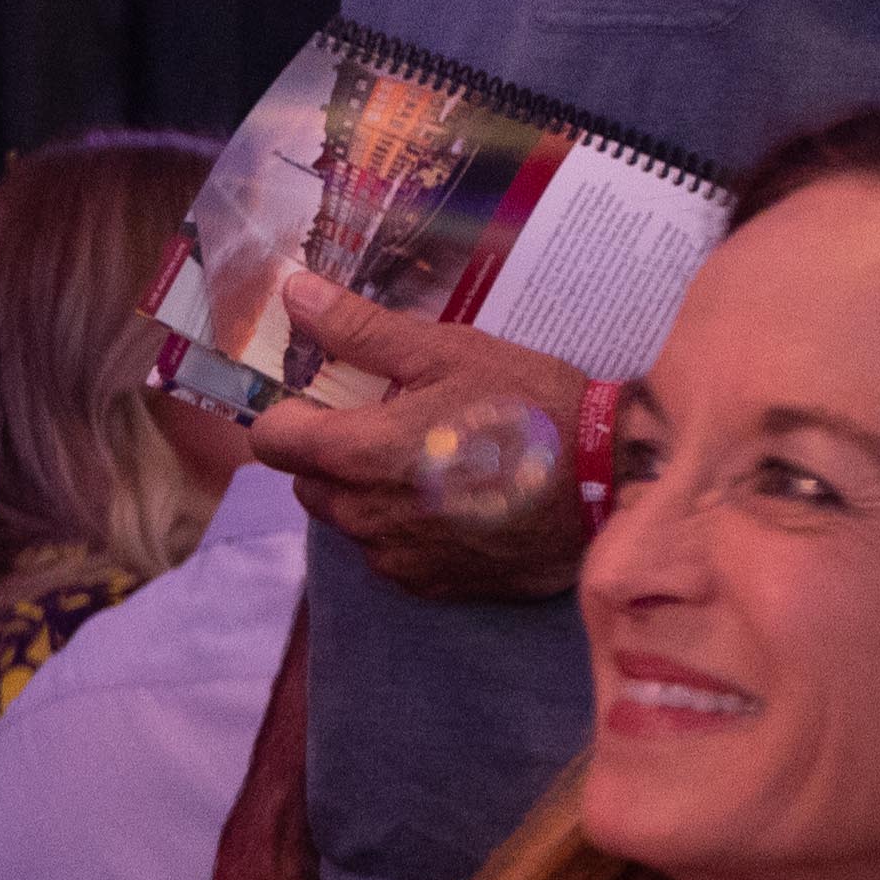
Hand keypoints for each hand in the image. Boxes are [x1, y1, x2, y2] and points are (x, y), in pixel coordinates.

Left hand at [238, 269, 595, 601]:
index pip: (270, 441)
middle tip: (391, 419)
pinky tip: (455, 499)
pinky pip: (390, 552)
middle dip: (332, 450)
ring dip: (367, 490)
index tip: (324, 397)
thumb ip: (360, 329)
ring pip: (348, 519)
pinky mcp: (432, 584)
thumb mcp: (446, 351)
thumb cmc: (529, 406)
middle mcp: (363, 516)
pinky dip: (405, 527)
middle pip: (307, 481)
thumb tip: (294, 295)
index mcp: (355, 455)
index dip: (289, 413)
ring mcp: (396, 557)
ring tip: (431, 458)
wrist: (609, 481)